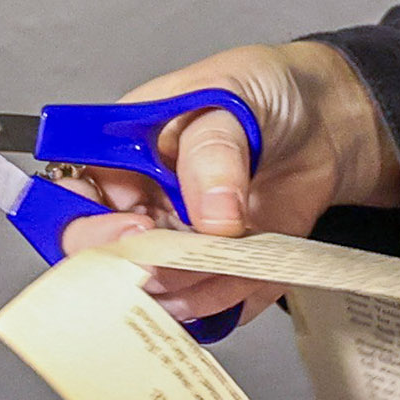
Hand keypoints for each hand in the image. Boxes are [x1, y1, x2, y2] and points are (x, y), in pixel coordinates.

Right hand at [53, 41, 399, 327]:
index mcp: (120, 156)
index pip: (72, 204)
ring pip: (161, 295)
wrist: (327, 121)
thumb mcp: (231, 96)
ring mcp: (180, 245)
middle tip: (186, 258)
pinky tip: (256, 266)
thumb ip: (214, 153)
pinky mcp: (220, 273)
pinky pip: (212, 308)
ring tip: (238, 251)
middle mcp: (141, 207)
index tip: (136, 232)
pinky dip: (234, 299)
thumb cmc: (264, 91)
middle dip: (146, 271)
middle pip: (109, 265)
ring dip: (198, 287)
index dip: (90, 227)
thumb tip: (212, 217)